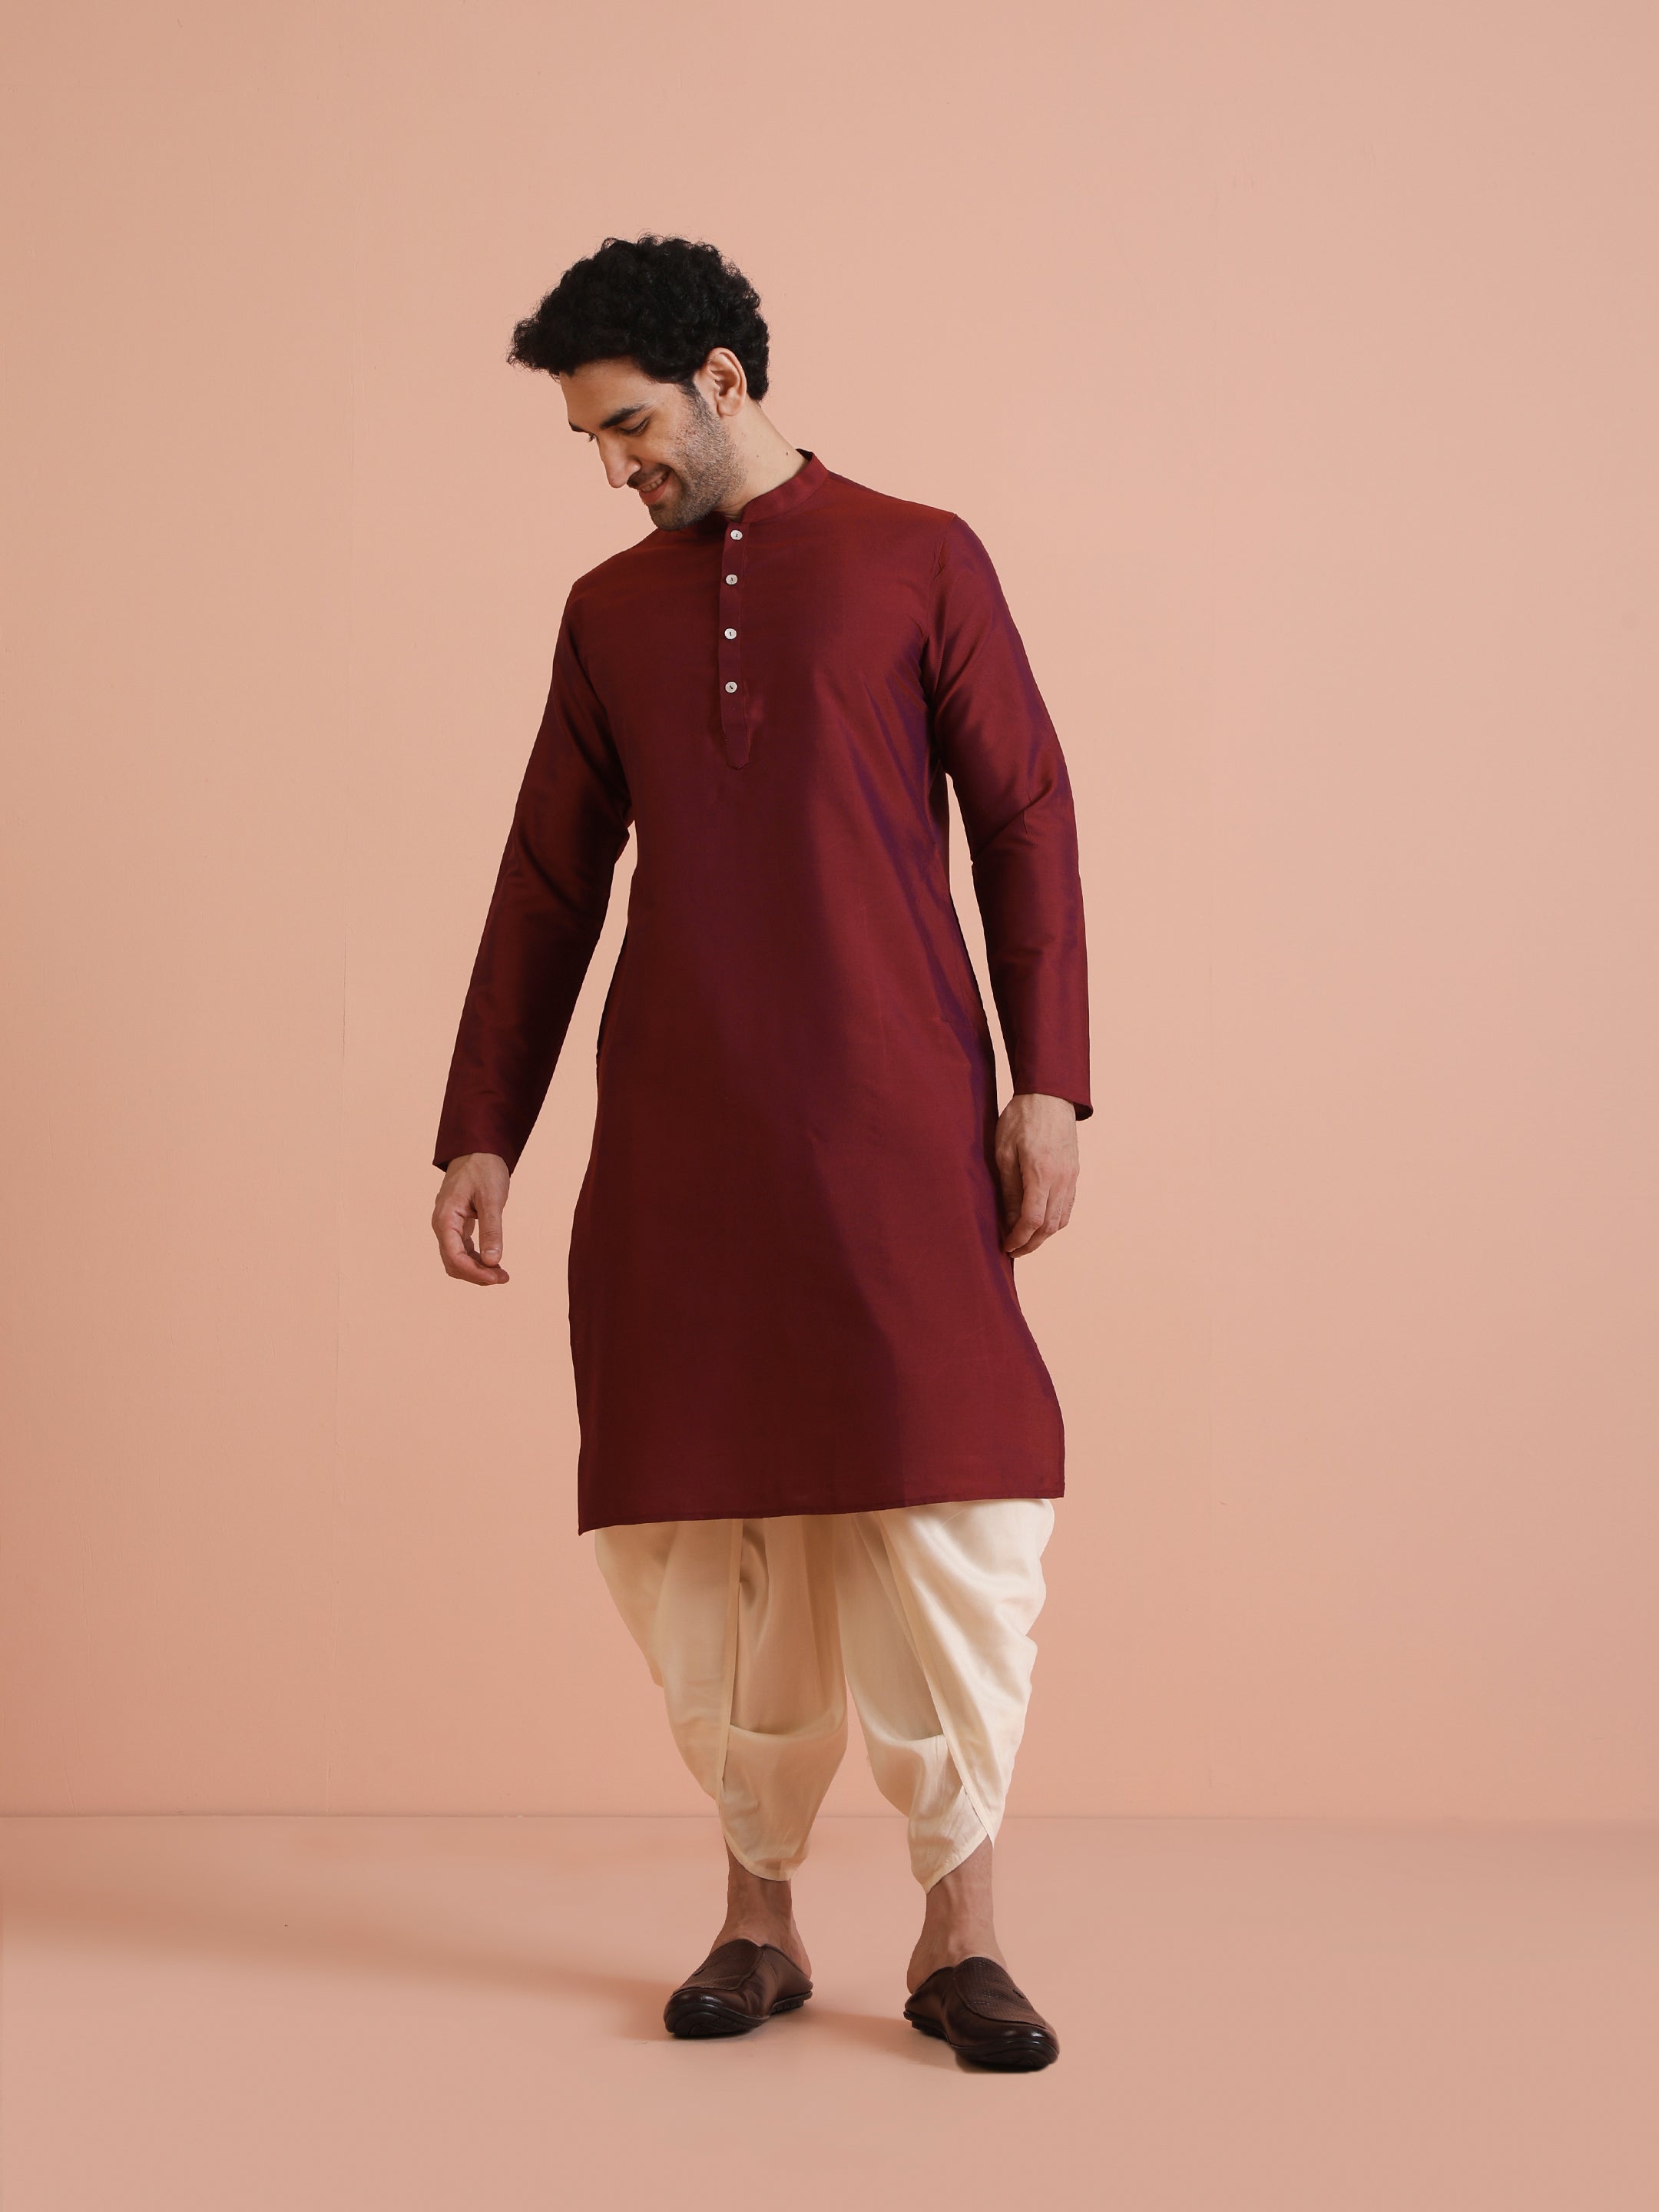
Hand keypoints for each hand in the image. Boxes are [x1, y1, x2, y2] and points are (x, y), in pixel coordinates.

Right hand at [432, 1152, 511, 1284]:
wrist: (477, 1149)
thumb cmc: (483, 1169)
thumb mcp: (491, 1199)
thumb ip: (491, 1230)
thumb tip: (493, 1261)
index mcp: (445, 1219)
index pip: (454, 1257)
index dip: (475, 1272)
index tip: (498, 1278)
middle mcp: (441, 1225)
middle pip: (453, 1263)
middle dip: (477, 1274)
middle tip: (504, 1277)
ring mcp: (447, 1225)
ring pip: (456, 1258)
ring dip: (476, 1269)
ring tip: (501, 1273)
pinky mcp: (456, 1224)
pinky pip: (461, 1249)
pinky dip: (476, 1259)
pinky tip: (493, 1261)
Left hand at [994, 1093, 1078, 1257]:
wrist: (1049, 1094)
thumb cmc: (1020, 1119)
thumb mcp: (1004, 1152)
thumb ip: (1009, 1189)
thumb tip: (1011, 1220)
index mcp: (1041, 1173)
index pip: (1032, 1220)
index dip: (1018, 1239)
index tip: (1006, 1246)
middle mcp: (1061, 1179)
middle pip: (1049, 1226)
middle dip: (1031, 1244)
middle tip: (1013, 1250)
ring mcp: (1071, 1177)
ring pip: (1061, 1219)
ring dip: (1043, 1235)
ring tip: (1024, 1239)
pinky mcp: (1074, 1172)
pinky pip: (1067, 1206)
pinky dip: (1054, 1220)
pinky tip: (1039, 1221)